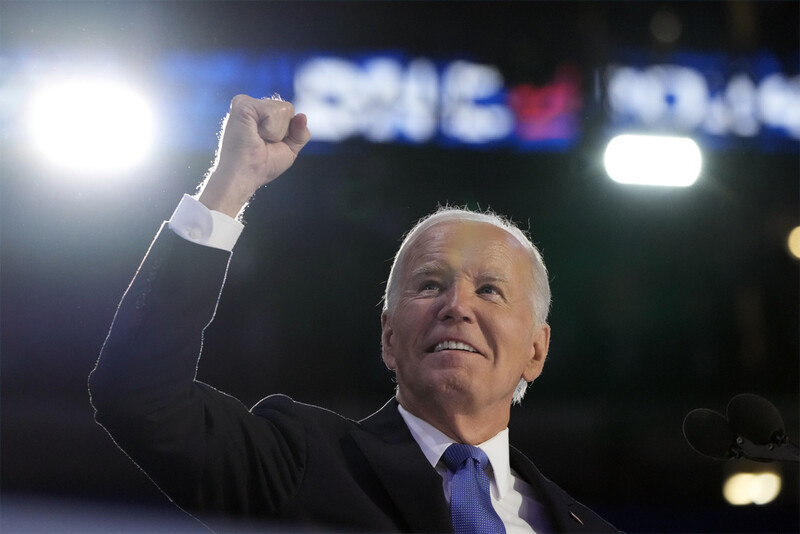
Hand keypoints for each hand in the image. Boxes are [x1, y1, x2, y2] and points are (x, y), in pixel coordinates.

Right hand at [198, 95, 310, 217]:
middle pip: (288, 108)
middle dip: (283, 131)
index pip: (288, 112)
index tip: (269, 144)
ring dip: (276, 132)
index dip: (287, 132)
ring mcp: (245, 103)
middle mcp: (252, 106)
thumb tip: (302, 116)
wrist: (245, 175)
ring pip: (283, 109)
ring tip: (257, 140)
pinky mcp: (242, 104)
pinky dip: (270, 129)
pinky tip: (255, 135)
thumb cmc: (262, 166)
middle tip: (262, 143)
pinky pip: (273, 111)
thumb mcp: (289, 149)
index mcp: (259, 114)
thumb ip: (300, 133)